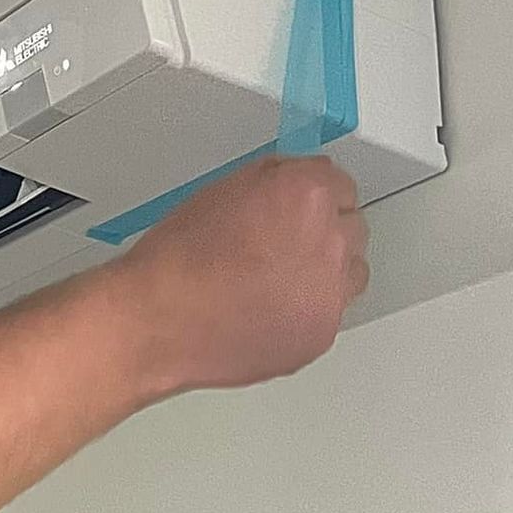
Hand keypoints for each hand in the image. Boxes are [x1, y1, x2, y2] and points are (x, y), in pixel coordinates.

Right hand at [91, 154, 367, 405]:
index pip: (339, 183)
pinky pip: (331, 311)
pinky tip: (271, 306)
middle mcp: (329, 240)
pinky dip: (309, 307)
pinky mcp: (323, 332)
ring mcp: (330, 291)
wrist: (161, 318)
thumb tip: (292, 182)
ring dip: (326, 269)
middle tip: (284, 241)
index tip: (300, 204)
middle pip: (352, 225)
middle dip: (324, 229)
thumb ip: (272, 179)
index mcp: (306, 194)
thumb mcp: (222, 190)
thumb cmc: (180, 257)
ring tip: (280, 276)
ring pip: (351, 271)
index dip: (313, 194)